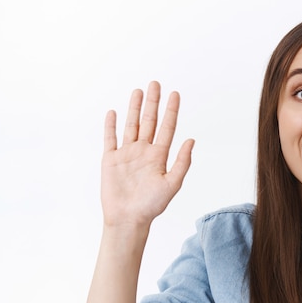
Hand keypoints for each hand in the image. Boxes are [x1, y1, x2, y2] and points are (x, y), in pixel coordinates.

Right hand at [100, 81, 193, 226]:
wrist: (128, 219)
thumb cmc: (152, 205)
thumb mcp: (172, 183)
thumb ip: (182, 162)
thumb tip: (191, 139)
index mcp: (159, 156)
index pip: (167, 128)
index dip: (171, 110)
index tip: (175, 94)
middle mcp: (144, 152)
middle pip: (149, 121)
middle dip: (153, 103)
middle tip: (156, 83)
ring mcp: (127, 154)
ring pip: (131, 125)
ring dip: (134, 108)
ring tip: (138, 91)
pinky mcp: (111, 160)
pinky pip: (110, 139)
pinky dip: (111, 126)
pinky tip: (114, 113)